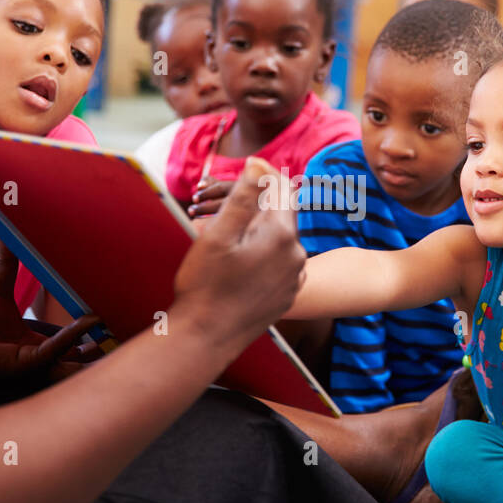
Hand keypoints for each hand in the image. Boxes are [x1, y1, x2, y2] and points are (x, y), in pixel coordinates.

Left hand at [0, 239, 102, 383]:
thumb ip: (9, 257)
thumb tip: (6, 225)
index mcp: (39, 343)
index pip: (75, 344)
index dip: (95, 333)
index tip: (114, 314)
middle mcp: (41, 355)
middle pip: (82, 359)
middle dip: (106, 348)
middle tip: (130, 327)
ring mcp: (35, 362)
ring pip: (76, 362)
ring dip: (96, 347)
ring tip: (115, 324)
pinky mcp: (25, 364)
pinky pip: (55, 351)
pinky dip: (73, 337)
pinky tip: (88, 321)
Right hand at [174, 157, 304, 346]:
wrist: (205, 338)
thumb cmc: (206, 286)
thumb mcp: (218, 234)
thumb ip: (243, 197)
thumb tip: (259, 163)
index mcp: (282, 235)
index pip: (283, 188)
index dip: (264, 175)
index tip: (247, 171)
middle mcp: (296, 255)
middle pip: (282, 215)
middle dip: (259, 207)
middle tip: (229, 211)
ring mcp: (294, 278)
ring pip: (281, 240)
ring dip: (261, 233)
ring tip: (230, 242)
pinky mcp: (287, 296)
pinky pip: (280, 264)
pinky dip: (264, 256)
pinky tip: (241, 266)